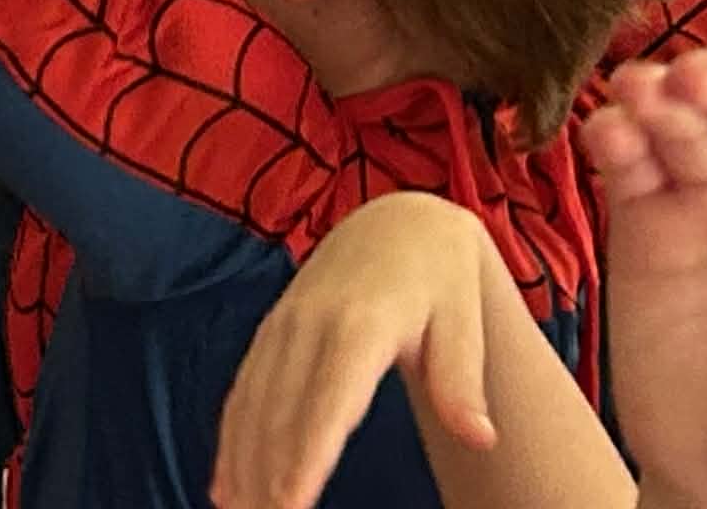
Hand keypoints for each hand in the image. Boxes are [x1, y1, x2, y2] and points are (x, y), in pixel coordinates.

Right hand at [211, 191, 510, 508]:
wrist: (398, 225)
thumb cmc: (438, 282)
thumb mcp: (464, 323)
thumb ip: (463, 382)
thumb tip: (480, 437)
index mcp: (360, 323)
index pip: (328, 399)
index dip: (307, 452)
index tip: (292, 499)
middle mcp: (310, 323)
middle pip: (281, 410)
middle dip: (267, 472)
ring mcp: (283, 325)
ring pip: (252, 403)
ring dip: (241, 462)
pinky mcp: (271, 331)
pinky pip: (243, 389)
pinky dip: (230, 438)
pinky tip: (226, 483)